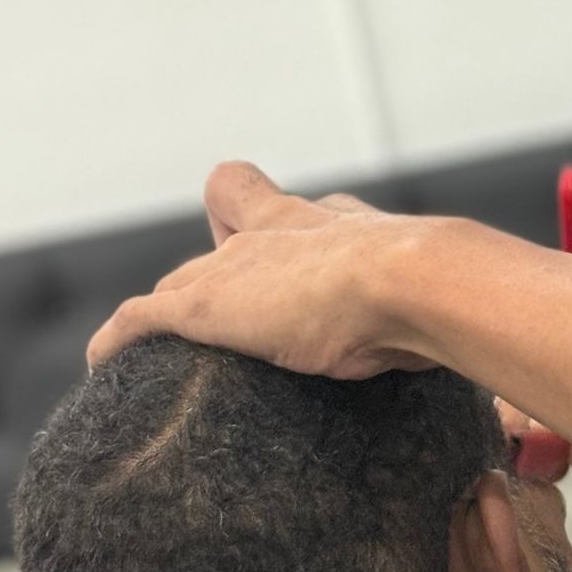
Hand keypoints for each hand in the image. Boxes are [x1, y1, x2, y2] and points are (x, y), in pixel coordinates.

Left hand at [88, 161, 434, 377]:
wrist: (407, 281)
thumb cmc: (428, 291)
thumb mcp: (425, 291)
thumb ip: (426, 308)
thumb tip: (469, 348)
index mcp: (324, 223)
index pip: (279, 207)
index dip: (267, 226)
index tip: (271, 253)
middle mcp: (273, 232)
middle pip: (222, 245)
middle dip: (220, 275)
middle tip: (234, 323)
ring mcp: (234, 268)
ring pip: (181, 282)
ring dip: (174, 312)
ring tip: (167, 357)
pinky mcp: (198, 305)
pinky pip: (139, 319)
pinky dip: (118, 340)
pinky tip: (101, 363)